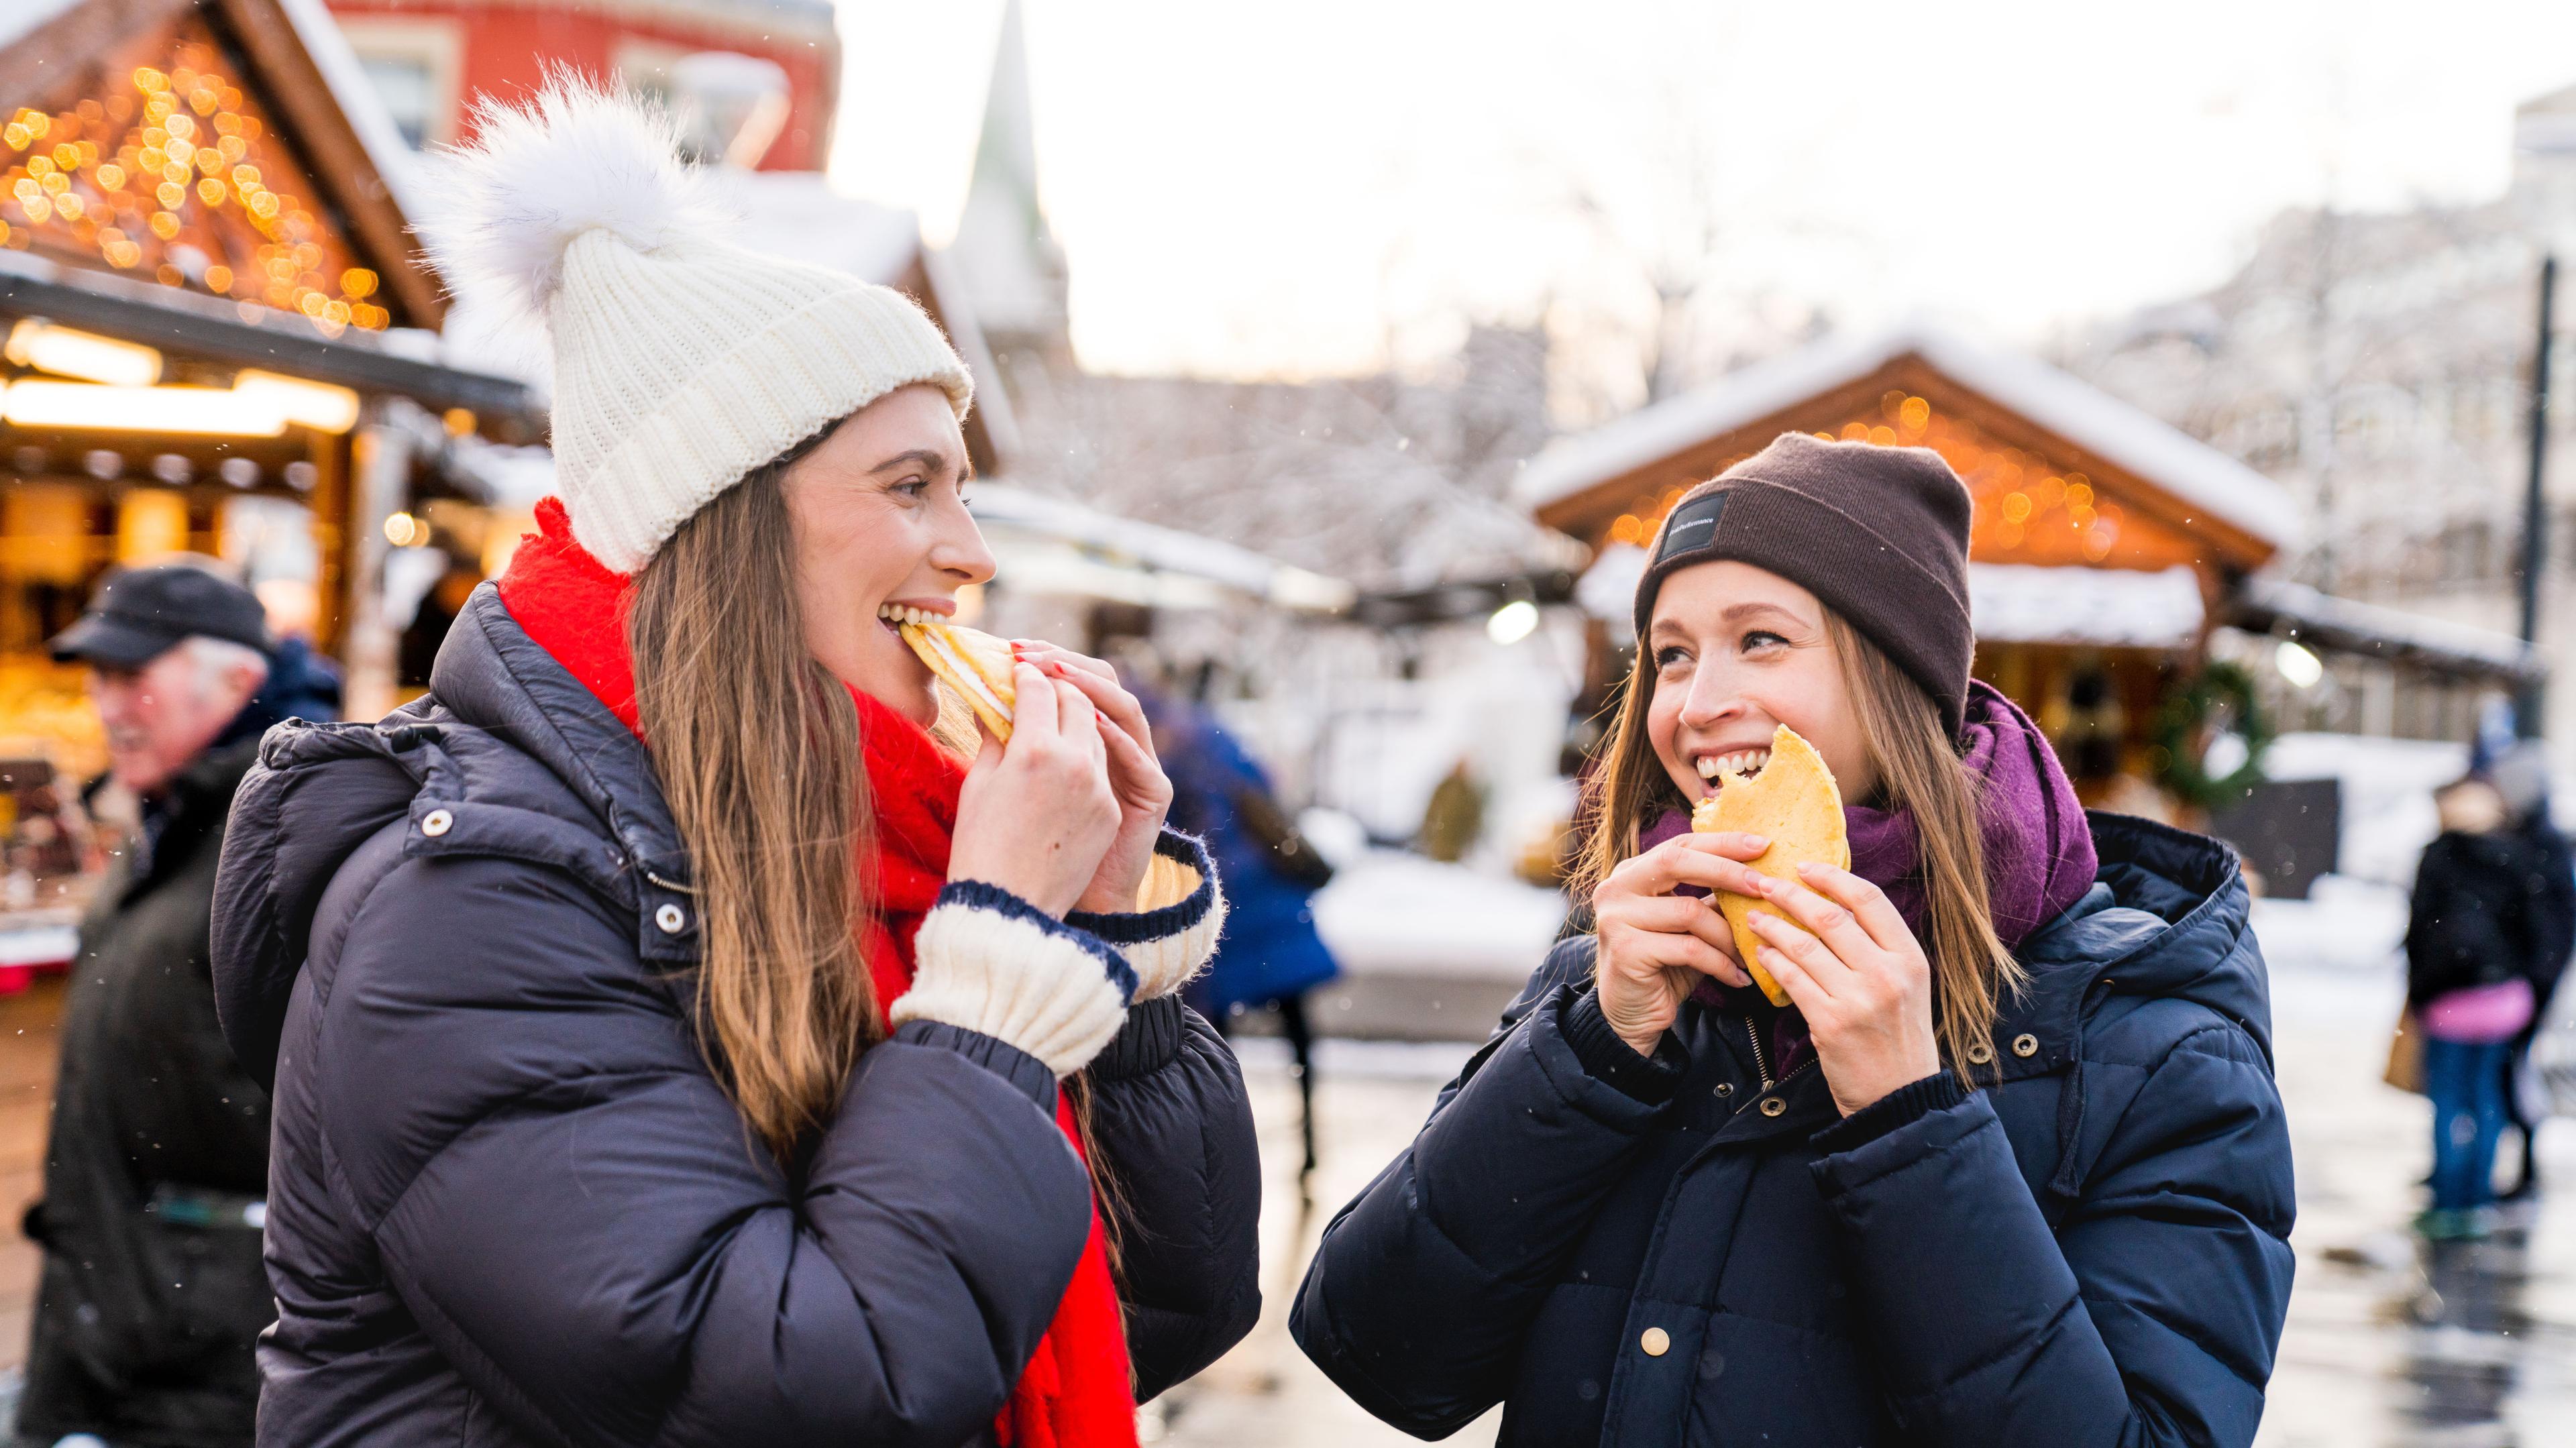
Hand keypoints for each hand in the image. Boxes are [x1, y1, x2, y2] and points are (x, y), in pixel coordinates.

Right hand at [949, 661, 1120, 916]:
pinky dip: (1085, 756)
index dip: (1026, 674)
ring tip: (1052, 723)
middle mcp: (1074, 762)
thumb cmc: (980, 845)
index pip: (1038, 688)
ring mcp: (1098, 788)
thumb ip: (995, 737)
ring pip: (1097, 731)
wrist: (1010, 907)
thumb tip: (996, 705)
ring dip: (1076, 720)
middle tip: (1040, 686)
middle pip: (1077, 700)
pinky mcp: (1111, 812)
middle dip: (1058, 686)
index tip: (1017, 670)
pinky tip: (1064, 762)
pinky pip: (1103, 768)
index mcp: (1034, 751)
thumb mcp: (979, 784)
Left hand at [1011, 642, 1172, 914]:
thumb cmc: (1027, 843)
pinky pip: (1139, 756)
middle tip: (1025, 653)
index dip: (1044, 662)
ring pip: (1124, 709)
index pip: (1071, 682)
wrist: (1052, 899)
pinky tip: (1089, 720)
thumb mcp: (1009, 780)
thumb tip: (980, 696)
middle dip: (1064, 663)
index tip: (1008, 650)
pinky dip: (1116, 735)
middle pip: (1101, 685)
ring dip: (1090, 686)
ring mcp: (1136, 768)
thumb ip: (1003, 740)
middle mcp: (1113, 746)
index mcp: (1082, 738)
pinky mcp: (1152, 795)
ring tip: (1054, 672)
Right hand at [1590, 832, 1767, 1056]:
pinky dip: (1720, 963)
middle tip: (1763, 886)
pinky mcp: (1626, 950)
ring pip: (1689, 911)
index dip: (1722, 843)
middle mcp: (1616, 888)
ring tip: (1749, 953)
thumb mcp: (1690, 926)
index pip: (1680, 845)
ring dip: (1728, 934)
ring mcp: (1616, 918)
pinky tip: (1738, 977)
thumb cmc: (1666, 966)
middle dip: (1726, 871)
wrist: (1632, 1016)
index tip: (1762, 844)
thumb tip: (1761, 875)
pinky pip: (1689, 948)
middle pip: (1676, 862)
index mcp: (1631, 873)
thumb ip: (1711, 898)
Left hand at [1743, 863, 1940, 1115]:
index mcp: (1910, 957)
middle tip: (1763, 884)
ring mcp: (1859, 999)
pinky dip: (1771, 961)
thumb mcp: (1907, 985)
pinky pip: (1791, 979)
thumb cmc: (1898, 1037)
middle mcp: (1887, 973)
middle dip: (1790, 895)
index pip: (1869, 900)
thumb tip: (1833, 904)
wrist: (1898, 1097)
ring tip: (1753, 917)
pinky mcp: (1831, 1023)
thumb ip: (1878, 947)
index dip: (1832, 876)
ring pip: (1804, 946)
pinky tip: (1760, 953)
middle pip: (1830, 917)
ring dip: (1772, 927)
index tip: (1803, 867)